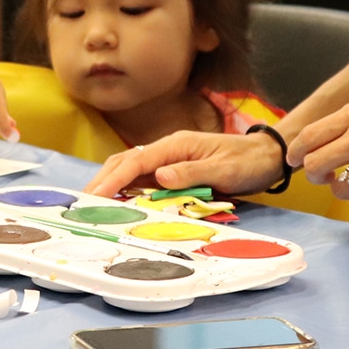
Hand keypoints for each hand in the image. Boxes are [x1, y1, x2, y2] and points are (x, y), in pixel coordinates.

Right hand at [85, 129, 282, 197]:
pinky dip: (127, 189)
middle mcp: (169, 149)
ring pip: (131, 169)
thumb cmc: (248, 162)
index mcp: (177, 145)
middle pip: (126, 162)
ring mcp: (170, 159)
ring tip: (92, 204)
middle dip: (103, 181)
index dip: (114, 179)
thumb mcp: (225, 169)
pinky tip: (118, 202)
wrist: (266, 156)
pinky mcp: (175, 170)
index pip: (137, 161)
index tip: (95, 196)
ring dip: (111, 184)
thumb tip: (158, 177)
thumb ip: (193, 172)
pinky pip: (144, 179)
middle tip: (82, 203)